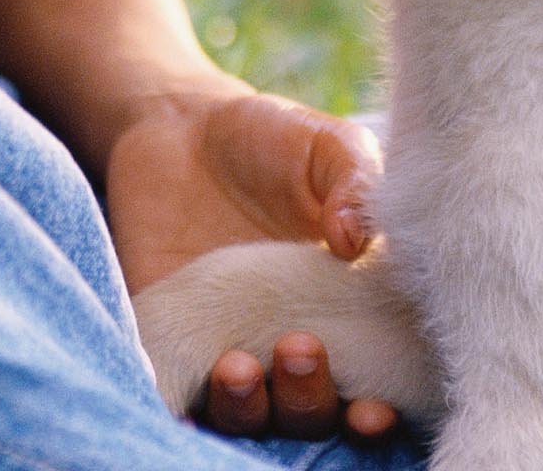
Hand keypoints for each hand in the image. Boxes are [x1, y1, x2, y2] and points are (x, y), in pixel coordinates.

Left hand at [106, 86, 397, 442]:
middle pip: (307, 414)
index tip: (371, 408)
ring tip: (238, 367)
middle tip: (298, 349)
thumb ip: (355, 182)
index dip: (375, 417)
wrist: (178, 124)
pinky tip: (181, 406)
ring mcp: (226, 349)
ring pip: (244, 416)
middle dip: (307, 401)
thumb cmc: (271, 139)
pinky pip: (175, 397)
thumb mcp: (326, 147)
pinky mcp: (167, 343)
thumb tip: (352, 238)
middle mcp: (289, 348)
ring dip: (247, 409)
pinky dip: (182, 411)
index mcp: (346, 318)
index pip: (372, 392)